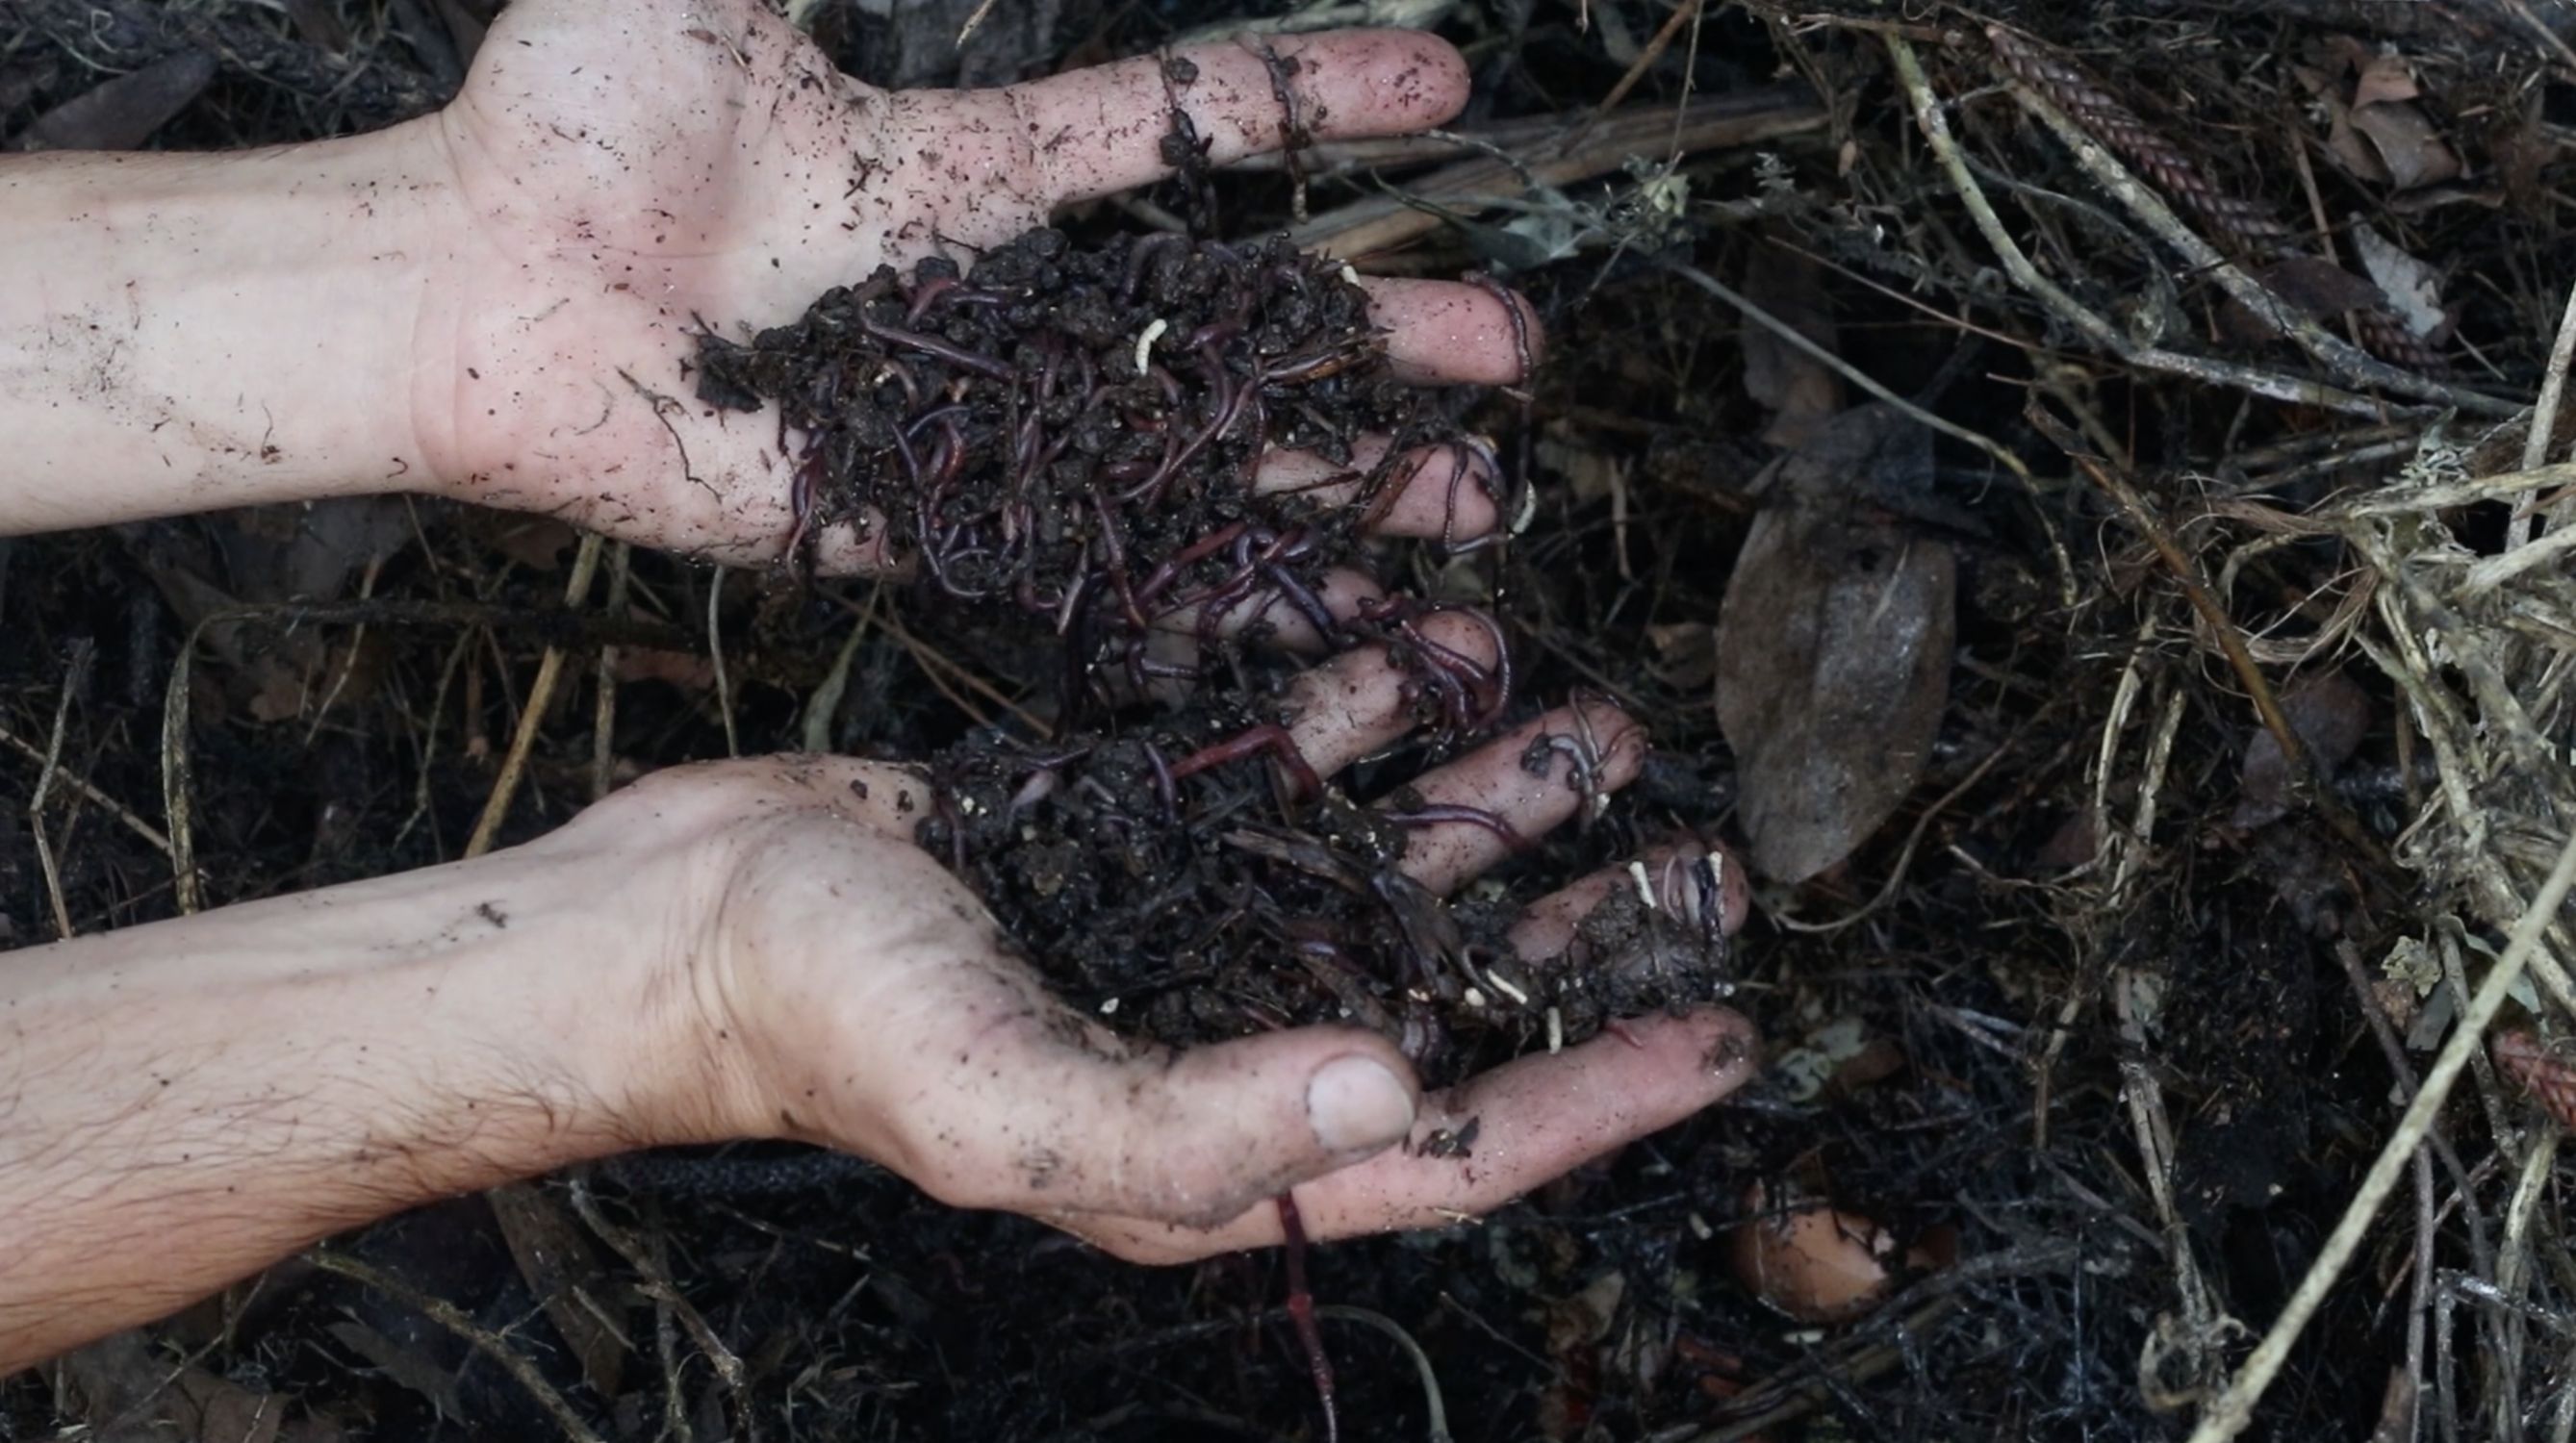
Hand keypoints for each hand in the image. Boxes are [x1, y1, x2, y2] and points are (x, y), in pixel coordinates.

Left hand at [414, 0, 1532, 568]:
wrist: (468, 284)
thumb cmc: (566, 120)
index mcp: (967, 171)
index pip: (1181, 132)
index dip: (1312, 101)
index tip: (1443, 79)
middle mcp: (993, 306)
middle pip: (1226, 322)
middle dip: (1375, 334)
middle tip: (1508, 348)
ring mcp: (967, 424)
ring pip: (1185, 455)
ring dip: (1331, 477)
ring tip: (1470, 497)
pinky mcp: (917, 522)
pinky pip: (1083, 557)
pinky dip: (1200, 585)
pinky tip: (1310, 608)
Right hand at [591, 637, 1751, 1258]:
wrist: (685, 905)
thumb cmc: (825, 1021)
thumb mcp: (1007, 1098)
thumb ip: (1202, 1121)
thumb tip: (1400, 1086)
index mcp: (1214, 1144)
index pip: (1451, 1142)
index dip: (1597, 1097)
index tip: (1724, 1032)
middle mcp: (1222, 1038)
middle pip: (1449, 994)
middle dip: (1583, 935)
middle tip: (1704, 866)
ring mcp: (1182, 927)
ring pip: (1383, 871)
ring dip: (1491, 802)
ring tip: (1596, 727)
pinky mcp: (1136, 826)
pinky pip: (1288, 772)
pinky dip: (1364, 714)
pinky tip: (1432, 649)